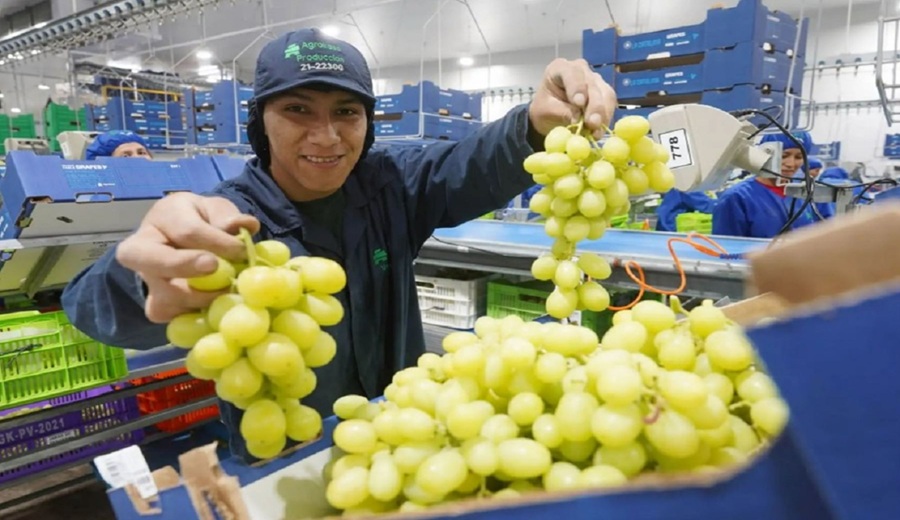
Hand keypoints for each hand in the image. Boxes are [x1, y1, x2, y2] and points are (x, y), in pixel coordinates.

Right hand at [116, 192, 259, 322]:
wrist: (185, 241)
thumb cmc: (204, 221)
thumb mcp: (217, 210)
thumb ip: (228, 217)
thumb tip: (247, 225)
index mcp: (163, 217)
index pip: (187, 231)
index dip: (217, 242)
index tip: (241, 250)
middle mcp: (143, 249)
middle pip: (152, 259)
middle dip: (183, 265)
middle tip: (213, 267)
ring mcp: (147, 281)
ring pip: (166, 295)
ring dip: (203, 297)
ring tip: (230, 291)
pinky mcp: (157, 307)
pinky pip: (176, 316)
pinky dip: (200, 315)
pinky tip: (220, 307)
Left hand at [529, 58, 617, 138]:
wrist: (550, 115)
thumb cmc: (545, 108)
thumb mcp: (546, 111)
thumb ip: (561, 111)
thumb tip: (578, 119)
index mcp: (560, 68)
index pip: (572, 73)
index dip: (578, 87)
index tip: (579, 103)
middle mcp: (580, 70)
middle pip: (592, 85)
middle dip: (594, 106)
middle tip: (592, 123)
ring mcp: (594, 80)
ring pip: (606, 94)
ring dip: (603, 114)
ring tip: (596, 132)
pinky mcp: (604, 92)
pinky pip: (610, 104)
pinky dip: (606, 119)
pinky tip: (598, 131)